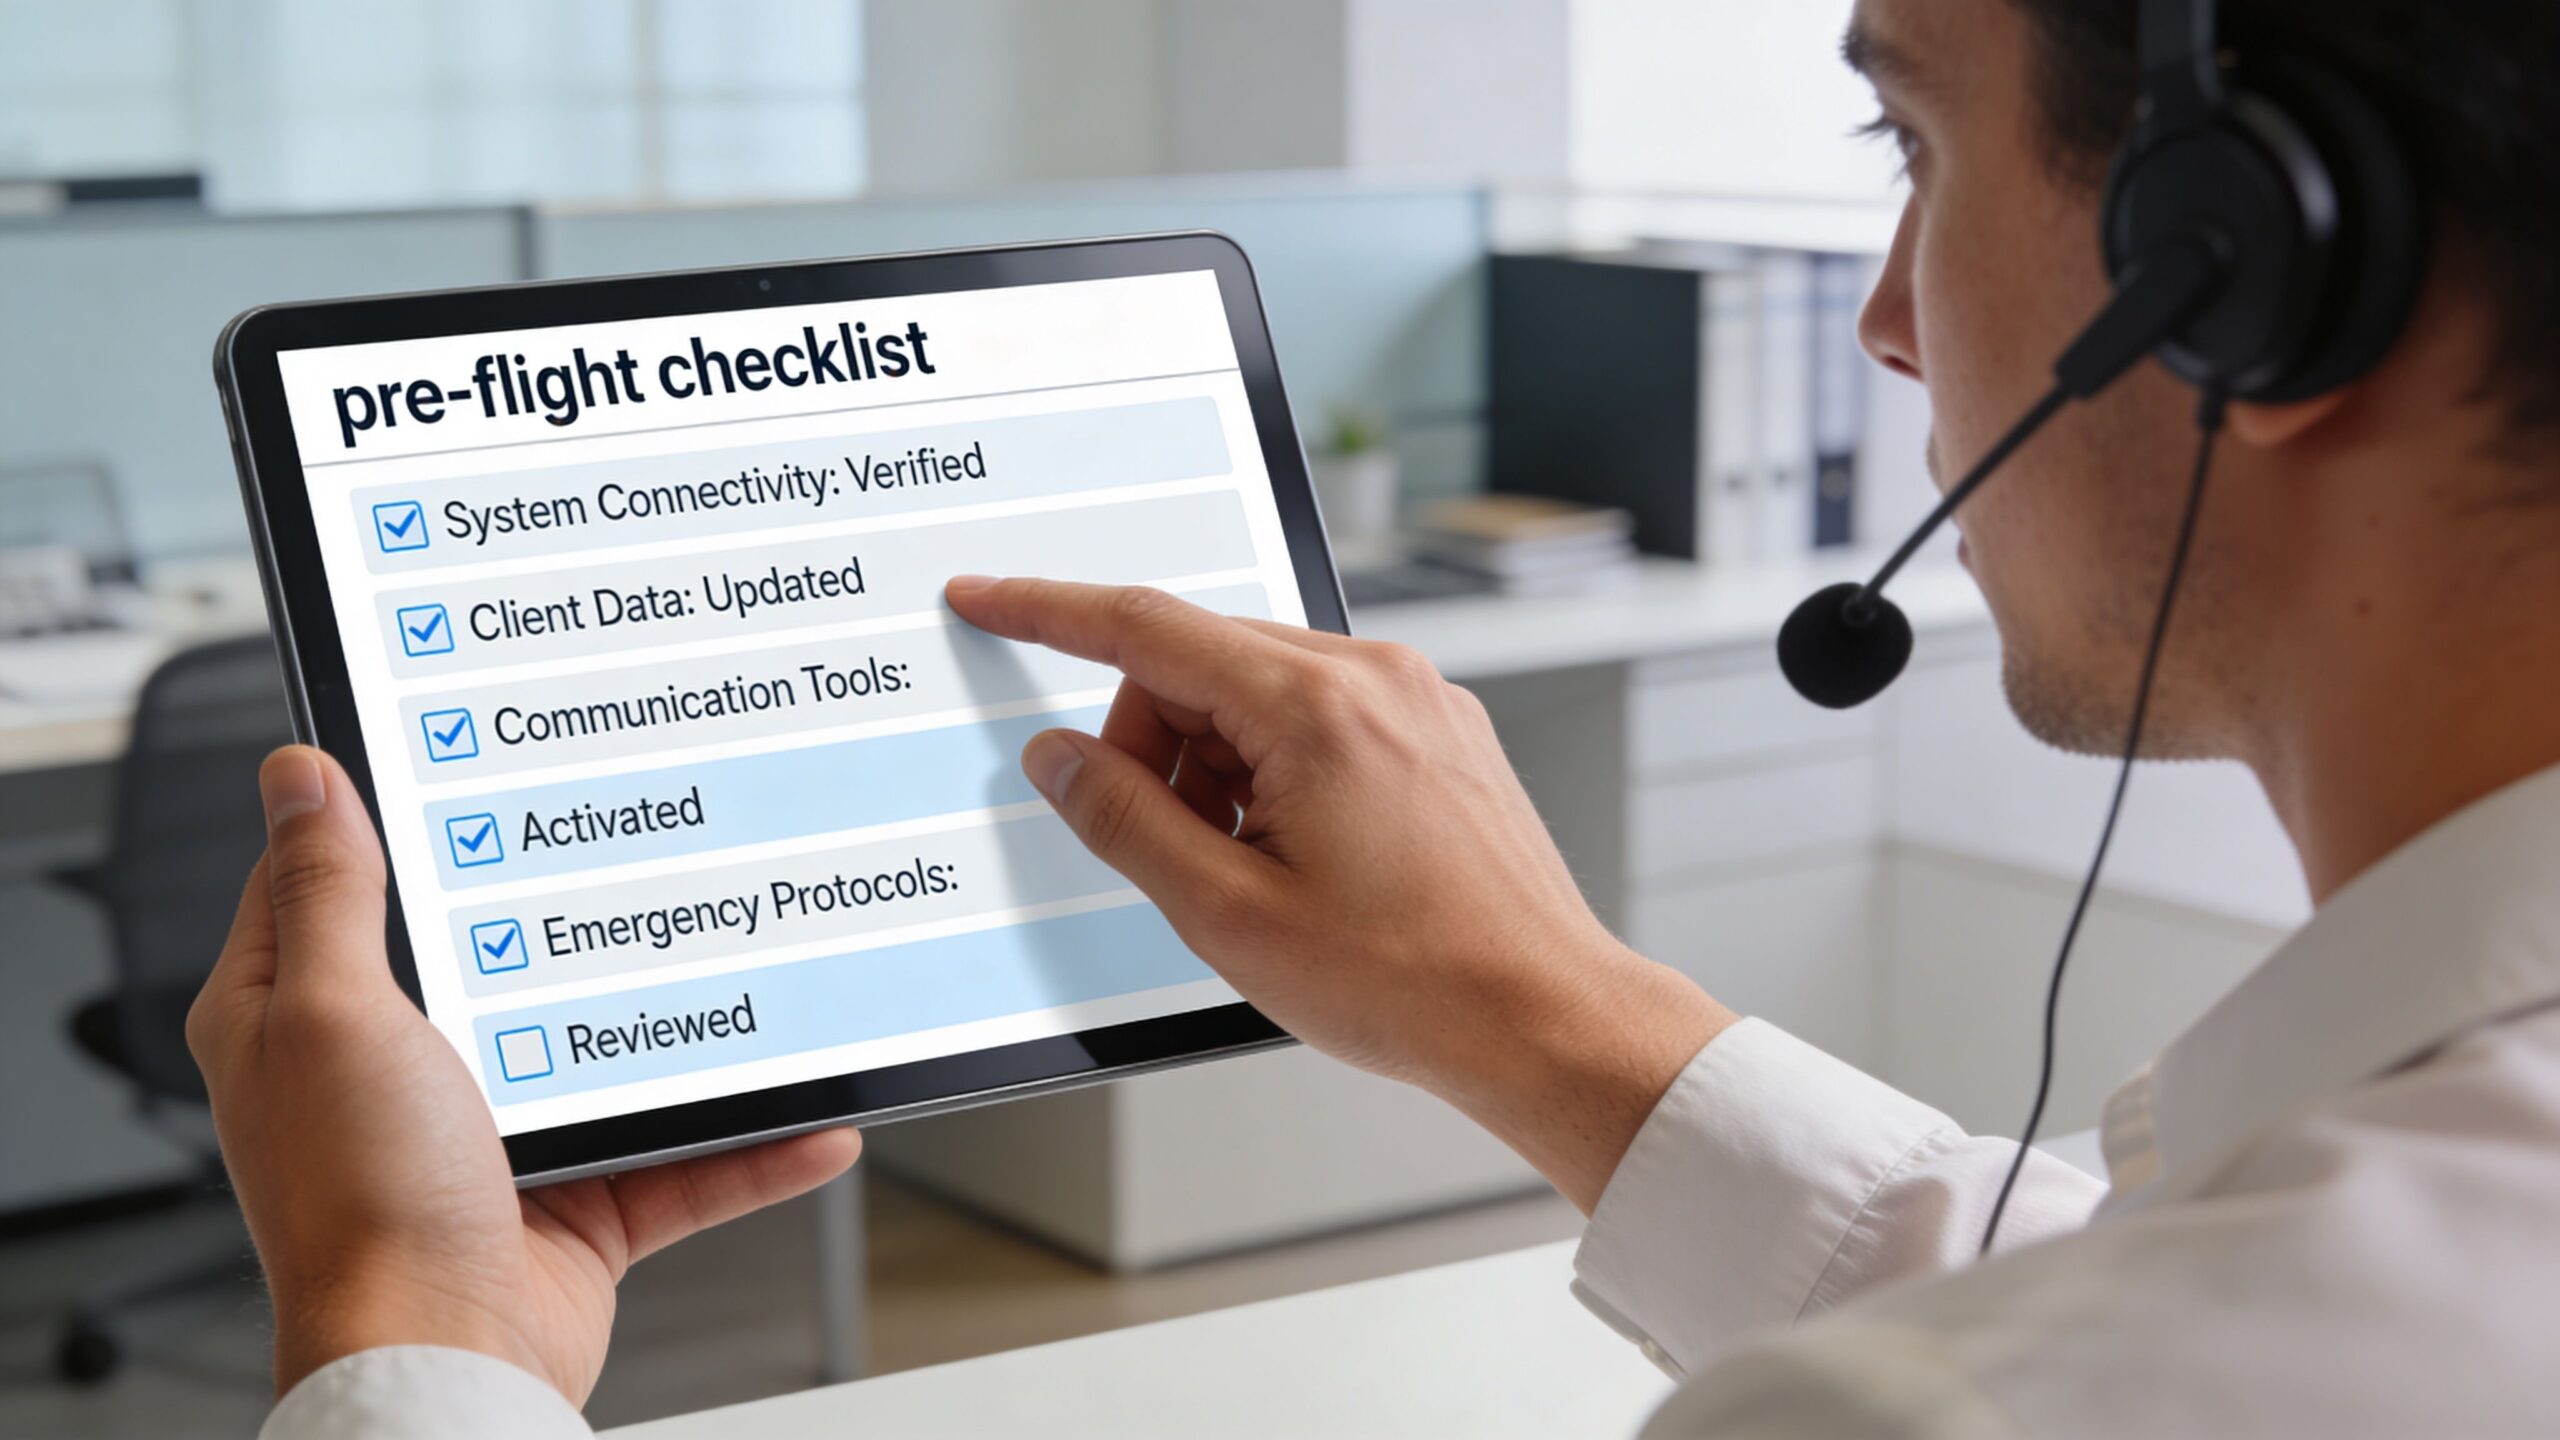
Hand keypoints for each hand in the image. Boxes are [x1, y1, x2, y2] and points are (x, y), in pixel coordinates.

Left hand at [188, 746, 860, 1403]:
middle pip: (501, 955)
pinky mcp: (575, 1202)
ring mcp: (492, 1138)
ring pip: (609, 1054)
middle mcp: (394, 1074)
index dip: (398, 812)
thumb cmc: (360, 1209)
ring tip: (755, 975)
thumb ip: (332, 893)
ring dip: (691, 1033)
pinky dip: (754, 1146)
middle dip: (577, 911)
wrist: (443, 1362)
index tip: (470, 750)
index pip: (340, 881)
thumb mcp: (333, 1013)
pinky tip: (812, 1120)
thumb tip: (301, 777)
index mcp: (306, 1017)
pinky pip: (686, 1160)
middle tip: (648, 840)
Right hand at [946, 578, 1735, 1209]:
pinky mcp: (1439, 732)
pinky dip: (1275, 773)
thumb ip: (1125, 820)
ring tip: (1252, 873)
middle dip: (1151, 746)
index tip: (988, 598)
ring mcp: (1417, 699)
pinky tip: (1295, 858)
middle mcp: (1374, 676)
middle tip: (1168, 849)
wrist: (1545, 1018)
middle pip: (1200, 666)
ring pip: (1258, 694)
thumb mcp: (1228, 914)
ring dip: (1218, 767)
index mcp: (1315, 705)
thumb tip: (1060, 760)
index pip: (1144, 627)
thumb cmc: (1413, 981)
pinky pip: (1318, 719)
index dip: (1047, 611)